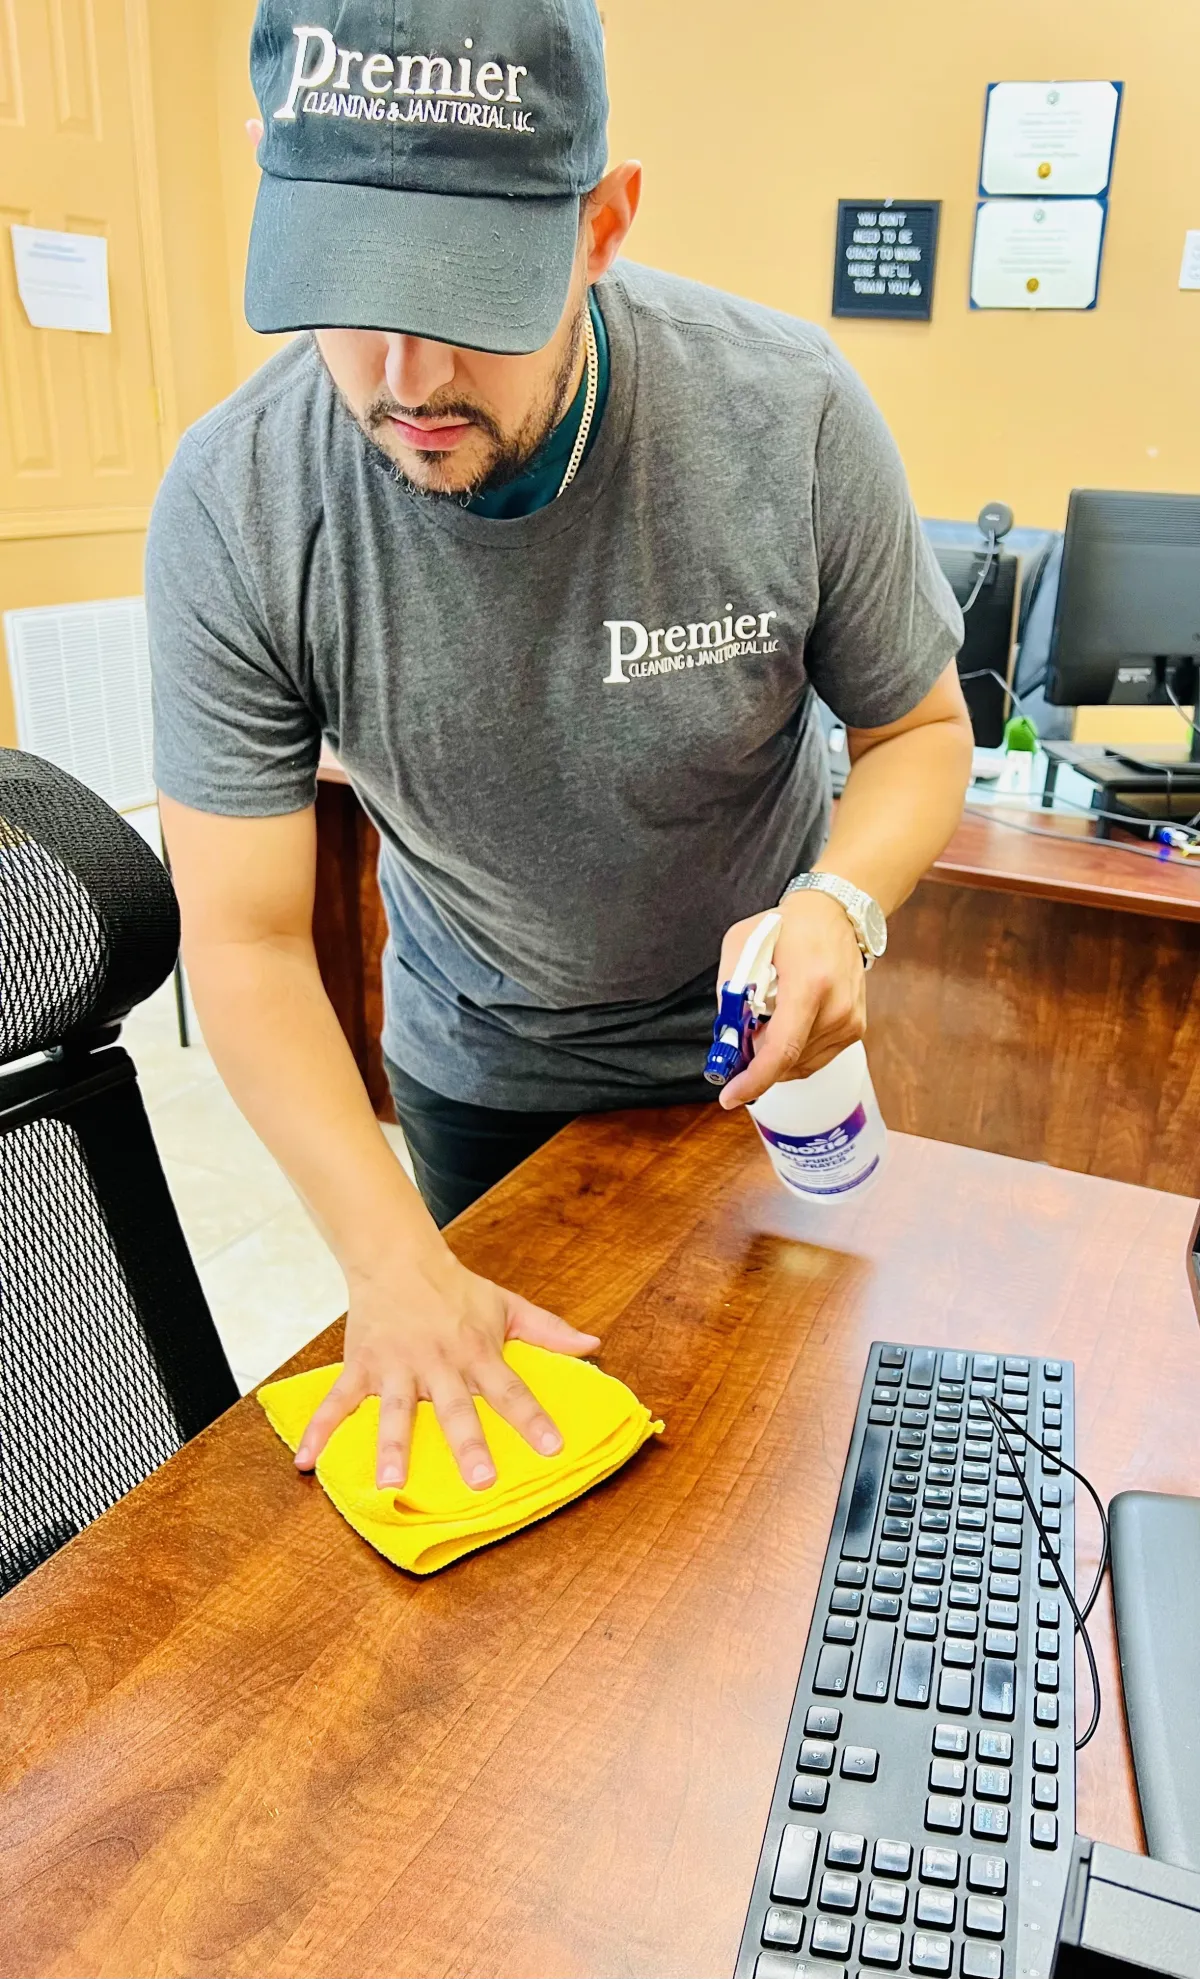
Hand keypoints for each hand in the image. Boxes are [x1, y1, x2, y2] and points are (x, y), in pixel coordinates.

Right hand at [294, 1249, 600, 1490]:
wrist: (398, 1256)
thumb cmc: (457, 1289)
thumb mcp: (507, 1305)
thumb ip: (549, 1330)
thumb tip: (594, 1346)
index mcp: (476, 1351)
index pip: (510, 1390)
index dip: (532, 1418)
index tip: (552, 1448)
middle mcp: (438, 1363)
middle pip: (455, 1408)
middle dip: (467, 1443)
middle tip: (480, 1479)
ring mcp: (396, 1366)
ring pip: (394, 1411)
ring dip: (391, 1446)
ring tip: (390, 1483)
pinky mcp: (362, 1366)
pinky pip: (338, 1401)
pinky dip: (320, 1430)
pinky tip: (307, 1462)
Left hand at [715, 888, 866, 1108]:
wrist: (836, 914)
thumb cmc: (787, 927)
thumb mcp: (742, 946)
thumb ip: (730, 992)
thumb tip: (727, 1036)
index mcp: (809, 985)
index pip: (782, 1049)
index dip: (754, 1079)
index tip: (730, 1096)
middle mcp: (836, 1008)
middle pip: (787, 1062)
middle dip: (756, 1061)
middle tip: (740, 1040)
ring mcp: (850, 1021)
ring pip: (800, 1065)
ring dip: (775, 1057)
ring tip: (765, 1024)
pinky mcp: (856, 1028)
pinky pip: (815, 1058)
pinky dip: (793, 1053)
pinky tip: (785, 1028)